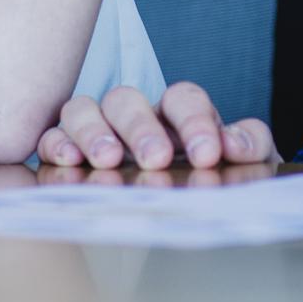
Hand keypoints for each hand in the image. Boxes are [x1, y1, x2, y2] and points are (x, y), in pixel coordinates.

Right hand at [38, 82, 277, 170]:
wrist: (197, 202)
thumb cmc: (216, 176)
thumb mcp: (245, 162)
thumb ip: (250, 144)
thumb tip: (233, 143)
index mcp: (178, 115)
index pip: (183, 98)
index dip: (194, 121)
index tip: (207, 155)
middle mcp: (135, 117)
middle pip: (126, 99)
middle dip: (139, 127)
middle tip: (155, 159)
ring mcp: (99, 131)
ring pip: (82, 108)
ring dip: (93, 130)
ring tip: (107, 160)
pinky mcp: (67, 153)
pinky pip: (52, 137)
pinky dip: (57, 144)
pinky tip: (70, 162)